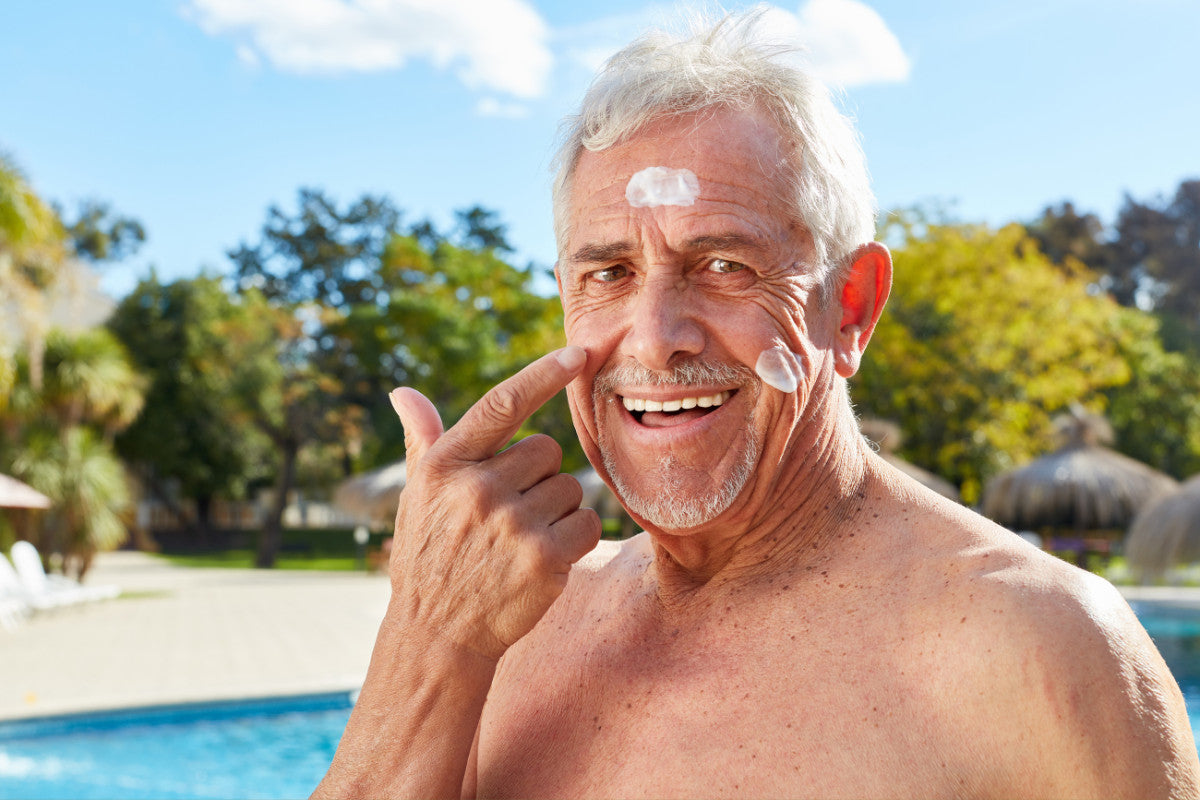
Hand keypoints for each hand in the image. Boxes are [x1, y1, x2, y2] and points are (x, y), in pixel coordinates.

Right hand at [387, 346, 600, 659]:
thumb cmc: (429, 556)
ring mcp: (512, 523)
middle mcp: (477, 488)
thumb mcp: (417, 496)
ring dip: (557, 510)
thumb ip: (423, 440)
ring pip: (569, 488)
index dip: (543, 374)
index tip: (577, 353)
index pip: (502, 404)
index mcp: (446, 465)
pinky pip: (586, 523)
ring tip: (520, 541)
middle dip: (538, 477)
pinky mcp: (544, 557)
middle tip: (510, 514)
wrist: (437, 634)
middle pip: (547, 450)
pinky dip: (576, 539)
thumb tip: (402, 393)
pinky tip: (544, 560)